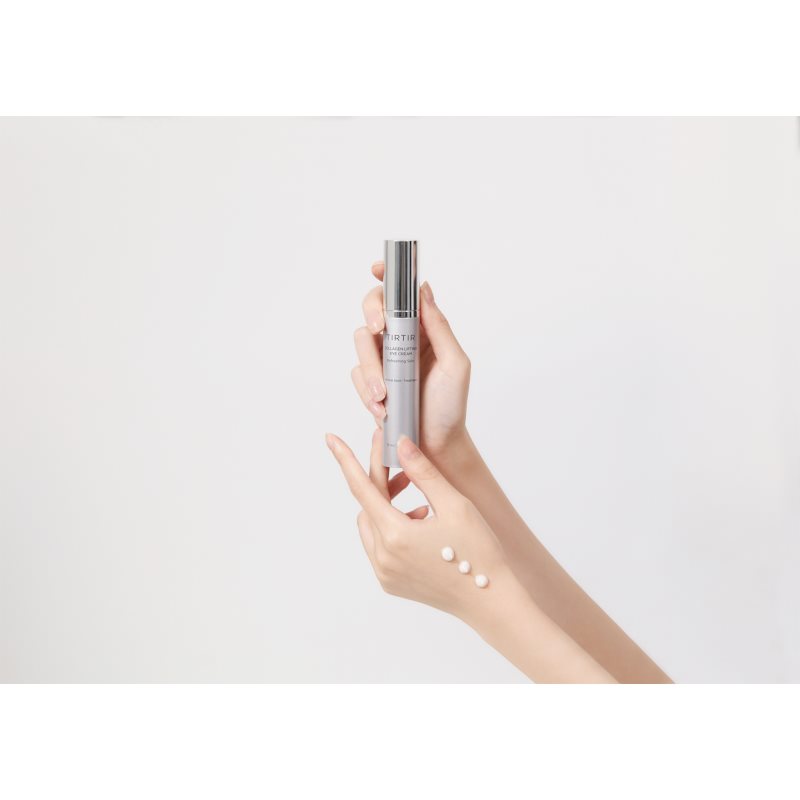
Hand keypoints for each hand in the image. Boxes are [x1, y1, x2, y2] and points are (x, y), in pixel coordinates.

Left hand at [325, 428, 507, 621]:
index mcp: (395, 535)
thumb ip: (423, 472)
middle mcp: (383, 557)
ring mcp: (385, 573)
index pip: (362, 487)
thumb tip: (401, 444)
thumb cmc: (478, 552)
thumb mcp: (454, 504)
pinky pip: (380, 547)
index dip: (347, 459)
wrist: (492, 601)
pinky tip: (422, 524)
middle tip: (406, 468)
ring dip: (387, 507)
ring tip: (423, 504)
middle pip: (368, 505)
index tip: (331, 439)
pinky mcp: (391, 583)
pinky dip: (393, 529)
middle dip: (383, 483)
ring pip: (371, 525)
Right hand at [350, 262, 470, 459]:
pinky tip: (382, 408)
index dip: (388, 276)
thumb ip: (440, 326)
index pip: (403, 294)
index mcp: (424, 329)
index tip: (377, 269)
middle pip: (373, 308)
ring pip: (360, 342)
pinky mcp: (370, 381)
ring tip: (384, 394)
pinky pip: (355, 374)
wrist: (435, 445)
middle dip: (371, 313)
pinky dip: (366, 390)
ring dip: (369, 367)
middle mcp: (401, 339)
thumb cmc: (450, 406)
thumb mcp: (454, 364)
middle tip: (377, 329)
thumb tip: (424, 290)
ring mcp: (383, 359)